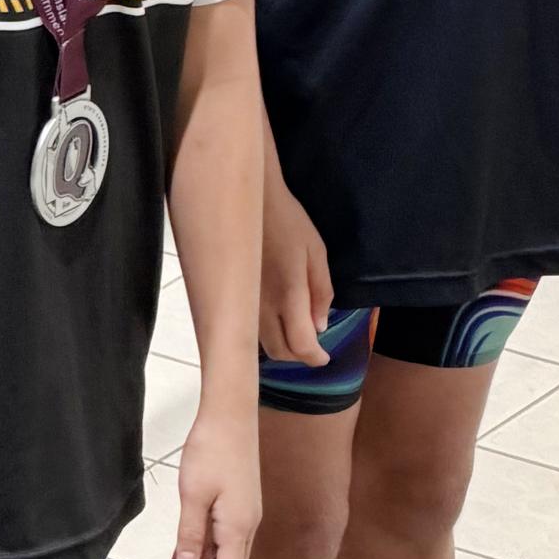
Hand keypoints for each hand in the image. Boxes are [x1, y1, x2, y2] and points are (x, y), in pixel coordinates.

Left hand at [171, 405, 260, 558]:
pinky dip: (209, 555)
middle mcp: (247, 526)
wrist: (231, 415)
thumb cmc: (212, 450)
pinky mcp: (240, 505)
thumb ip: (191, 535)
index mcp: (238, 528)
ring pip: (228, 558)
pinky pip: (225, 540)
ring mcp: (245, 515)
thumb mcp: (194, 495)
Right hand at [259, 176, 331, 364]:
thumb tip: (319, 327)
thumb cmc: (288, 222)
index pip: (300, 344)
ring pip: (261, 344)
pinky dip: (266, 335)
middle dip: (299, 356)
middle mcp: (262, 306)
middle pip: (279, 351)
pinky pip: (250, 329)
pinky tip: (276, 319)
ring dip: (281, 346)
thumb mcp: (316, 252)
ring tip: (296, 331)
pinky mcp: (233, 298)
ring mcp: (244, 303)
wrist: (247, 201)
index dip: (315, 357)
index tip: (325, 358)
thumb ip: (321, 291)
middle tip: (312, 345)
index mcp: (288, 293)